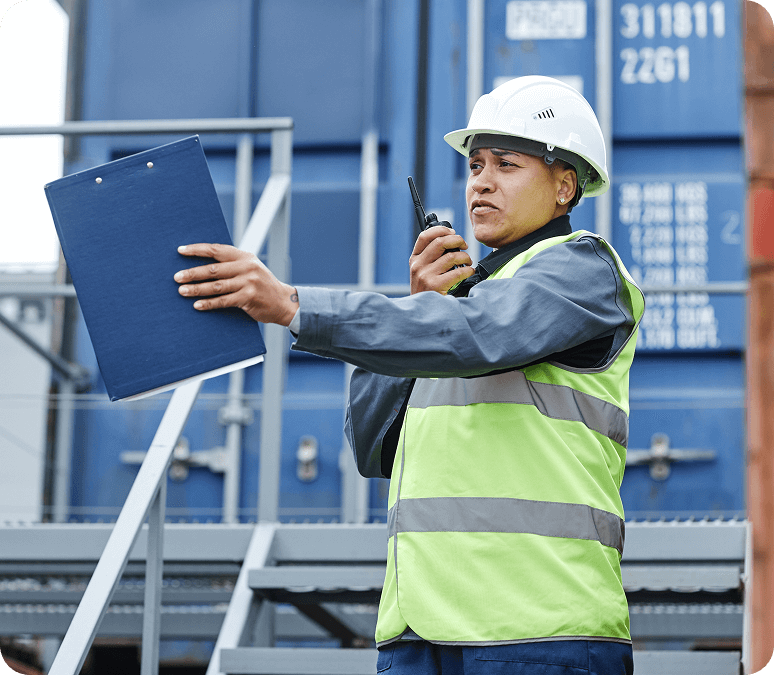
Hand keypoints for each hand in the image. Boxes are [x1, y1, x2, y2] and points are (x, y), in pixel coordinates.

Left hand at [174, 243, 297, 325]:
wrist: (283, 302)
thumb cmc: (262, 285)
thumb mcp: (250, 269)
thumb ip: (232, 265)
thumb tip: (203, 265)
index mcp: (245, 256)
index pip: (217, 250)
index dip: (197, 249)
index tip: (180, 251)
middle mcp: (247, 267)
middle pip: (213, 269)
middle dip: (192, 273)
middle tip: (177, 277)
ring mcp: (248, 283)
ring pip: (216, 286)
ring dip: (197, 289)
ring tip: (182, 291)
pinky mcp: (248, 298)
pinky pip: (223, 301)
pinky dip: (209, 303)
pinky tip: (197, 305)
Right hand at [409, 227, 474, 294]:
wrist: (423, 314)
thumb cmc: (429, 292)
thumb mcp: (424, 272)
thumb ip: (432, 257)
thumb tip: (452, 239)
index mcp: (414, 260)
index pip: (425, 236)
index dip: (441, 230)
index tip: (452, 232)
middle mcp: (417, 266)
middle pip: (440, 242)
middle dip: (458, 240)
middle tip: (465, 246)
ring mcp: (425, 275)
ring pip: (451, 256)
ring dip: (465, 257)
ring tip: (468, 262)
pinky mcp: (435, 285)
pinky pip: (457, 272)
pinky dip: (468, 270)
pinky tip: (469, 272)